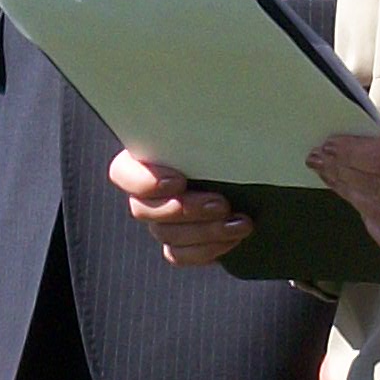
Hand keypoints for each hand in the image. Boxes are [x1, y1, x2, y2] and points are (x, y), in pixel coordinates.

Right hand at [111, 146, 250, 268]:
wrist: (257, 182)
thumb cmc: (238, 148)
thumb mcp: (223, 136)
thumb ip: (209, 136)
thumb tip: (214, 124)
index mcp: (149, 157)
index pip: (122, 172)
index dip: (144, 182)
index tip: (179, 181)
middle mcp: (149, 191)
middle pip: (143, 209)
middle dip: (186, 209)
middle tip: (221, 204)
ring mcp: (161, 221)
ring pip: (165, 234)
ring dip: (205, 231)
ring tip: (240, 223)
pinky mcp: (178, 245)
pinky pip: (179, 255)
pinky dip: (208, 249)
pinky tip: (234, 237)